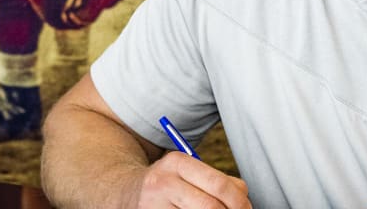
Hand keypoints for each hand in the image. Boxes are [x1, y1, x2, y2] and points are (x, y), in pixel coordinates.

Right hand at [135, 151, 249, 207]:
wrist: (123, 193)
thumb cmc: (166, 184)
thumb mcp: (187, 172)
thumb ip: (216, 180)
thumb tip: (243, 199)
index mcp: (178, 162)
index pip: (220, 185)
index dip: (239, 202)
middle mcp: (163, 183)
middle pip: (211, 207)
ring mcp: (154, 206)